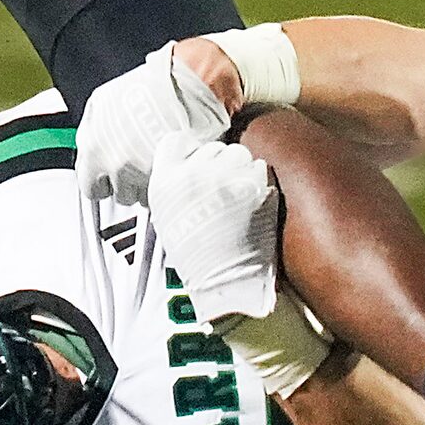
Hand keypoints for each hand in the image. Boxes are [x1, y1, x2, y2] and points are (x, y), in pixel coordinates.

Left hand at [77, 43, 236, 206]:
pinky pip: (164, 194)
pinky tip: (172, 165)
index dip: (102, 182)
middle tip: (139, 162)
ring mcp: (143, 176)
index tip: (110, 177)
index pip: (90, 188)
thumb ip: (93, 130)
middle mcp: (116, 167)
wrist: (191, 85)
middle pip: (119, 195)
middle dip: (128, 183)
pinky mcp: (169, 179)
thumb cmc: (152, 86)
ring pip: (142, 197)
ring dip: (149, 184)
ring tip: (158, 160)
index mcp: (94, 149)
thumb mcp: (104, 99)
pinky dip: (168, 184)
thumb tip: (93, 143)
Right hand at [147, 133, 282, 327]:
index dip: (190, 152)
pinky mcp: (252, 187)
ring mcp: (224, 178)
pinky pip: (259, 167)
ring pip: (238, 152)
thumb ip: (175, 184)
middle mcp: (192, 175)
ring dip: (241, 169)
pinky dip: (259, 181)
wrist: (224, 283)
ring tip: (239, 197)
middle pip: (211, 147)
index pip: (176, 141)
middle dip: (219, 164)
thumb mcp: (167, 217)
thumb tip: (190, 162)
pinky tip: (253, 202)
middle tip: (222, 191)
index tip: (198, 164)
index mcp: (165, 182)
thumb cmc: (196, 255)